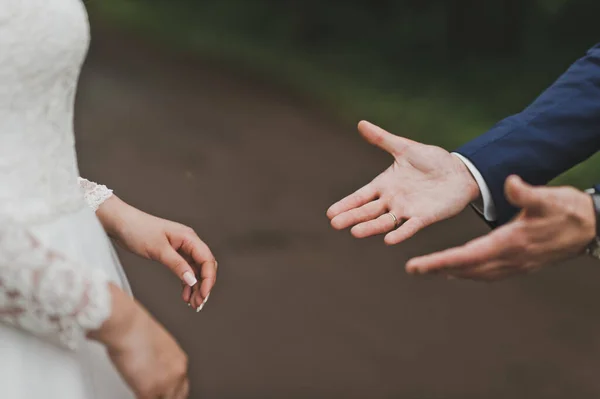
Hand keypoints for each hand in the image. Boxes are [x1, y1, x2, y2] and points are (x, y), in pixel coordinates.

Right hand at [89, 285, 189, 398]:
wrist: (128, 326)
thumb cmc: (136, 328)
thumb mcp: (157, 346)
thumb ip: (159, 362)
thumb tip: (150, 369)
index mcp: (179, 360)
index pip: (180, 384)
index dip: (170, 390)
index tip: (162, 391)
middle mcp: (177, 372)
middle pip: (178, 396)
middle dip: (167, 397)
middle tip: (154, 394)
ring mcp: (164, 384)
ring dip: (155, 397)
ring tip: (143, 393)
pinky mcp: (149, 391)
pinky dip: (139, 398)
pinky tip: (134, 393)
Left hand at [97, 196, 216, 309]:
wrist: (120, 223)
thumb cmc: (138, 230)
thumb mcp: (158, 250)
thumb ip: (177, 265)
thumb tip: (193, 280)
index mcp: (189, 237)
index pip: (207, 259)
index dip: (209, 278)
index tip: (203, 294)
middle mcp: (188, 242)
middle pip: (204, 266)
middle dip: (204, 285)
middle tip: (198, 303)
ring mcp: (181, 248)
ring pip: (195, 270)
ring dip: (196, 287)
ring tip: (192, 304)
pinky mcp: (172, 254)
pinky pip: (185, 270)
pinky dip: (186, 283)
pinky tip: (185, 295)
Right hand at [327, 121, 479, 243]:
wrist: (459, 172)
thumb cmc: (432, 160)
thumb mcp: (405, 147)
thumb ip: (382, 139)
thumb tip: (361, 123)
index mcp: (385, 185)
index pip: (361, 196)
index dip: (347, 204)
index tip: (331, 213)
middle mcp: (392, 200)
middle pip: (368, 211)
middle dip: (352, 217)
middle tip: (336, 224)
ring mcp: (407, 210)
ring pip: (384, 221)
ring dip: (370, 227)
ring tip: (355, 232)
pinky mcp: (423, 217)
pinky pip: (409, 227)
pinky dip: (399, 233)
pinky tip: (388, 240)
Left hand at [406, 176, 596, 280]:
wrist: (592, 227)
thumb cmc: (569, 210)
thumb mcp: (548, 197)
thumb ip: (526, 193)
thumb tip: (509, 183)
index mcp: (510, 243)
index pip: (467, 256)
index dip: (441, 262)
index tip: (418, 265)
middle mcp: (510, 258)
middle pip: (467, 268)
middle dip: (439, 269)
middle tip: (414, 270)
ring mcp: (517, 265)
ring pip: (478, 273)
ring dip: (453, 272)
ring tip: (430, 270)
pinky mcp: (521, 264)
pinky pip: (489, 272)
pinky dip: (471, 271)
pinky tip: (460, 270)